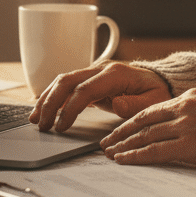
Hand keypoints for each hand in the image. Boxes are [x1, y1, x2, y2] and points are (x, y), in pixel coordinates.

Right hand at [29, 61, 170, 132]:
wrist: (160, 81)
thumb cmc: (157, 92)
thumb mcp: (155, 102)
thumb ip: (137, 105)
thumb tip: (117, 104)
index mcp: (115, 74)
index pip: (85, 90)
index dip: (69, 108)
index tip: (61, 127)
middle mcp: (101, 69)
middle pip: (67, 81)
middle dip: (50, 102)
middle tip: (41, 125)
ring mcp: (94, 72)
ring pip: (63, 81)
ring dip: (47, 99)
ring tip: (35, 119)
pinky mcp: (90, 80)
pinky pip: (67, 86)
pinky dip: (53, 97)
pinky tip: (43, 109)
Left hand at [99, 88, 195, 167]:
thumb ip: (192, 111)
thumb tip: (176, 123)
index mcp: (189, 97)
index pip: (152, 110)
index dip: (132, 121)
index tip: (120, 130)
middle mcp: (183, 108)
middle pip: (143, 122)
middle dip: (121, 134)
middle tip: (106, 142)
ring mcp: (184, 127)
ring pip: (144, 136)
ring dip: (124, 145)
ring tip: (110, 153)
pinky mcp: (188, 146)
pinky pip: (154, 152)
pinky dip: (135, 156)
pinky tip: (124, 159)